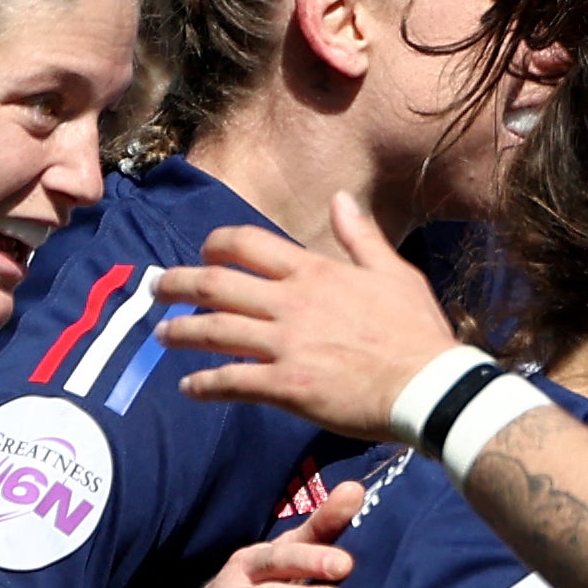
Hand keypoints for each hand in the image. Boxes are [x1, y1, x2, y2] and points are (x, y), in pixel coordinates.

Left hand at [155, 194, 459, 438]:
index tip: (203, 253)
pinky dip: (203, 385)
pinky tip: (189, 388)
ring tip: (162, 334)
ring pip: (213, 331)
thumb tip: (341, 198)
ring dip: (180, 331)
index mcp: (315, 272)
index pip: (247, 244)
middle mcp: (292, 303)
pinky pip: (231, 381)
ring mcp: (285, 345)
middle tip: (158, 289)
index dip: (216, 245)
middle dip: (177, 284)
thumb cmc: (418, 332)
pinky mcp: (286, 387)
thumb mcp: (394, 273)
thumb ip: (360, 237)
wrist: (429, 387)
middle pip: (215, 284)